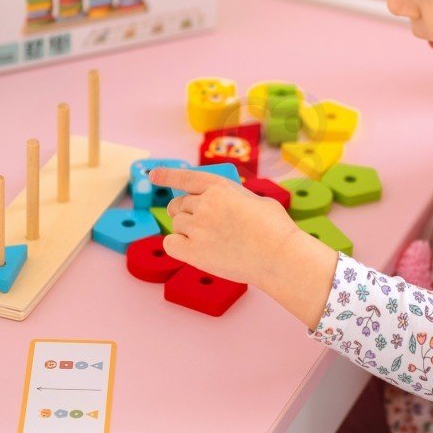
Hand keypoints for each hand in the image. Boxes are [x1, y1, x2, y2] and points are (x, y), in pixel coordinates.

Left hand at [148, 167, 302, 288]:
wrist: (280, 257)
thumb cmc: (275, 230)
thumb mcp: (256, 199)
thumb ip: (233, 197)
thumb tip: (223, 202)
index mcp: (220, 187)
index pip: (185, 177)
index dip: (166, 176)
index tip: (152, 175)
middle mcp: (205, 204)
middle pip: (178, 205)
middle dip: (185, 211)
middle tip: (200, 223)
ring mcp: (197, 228)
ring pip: (177, 224)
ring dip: (187, 230)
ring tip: (211, 240)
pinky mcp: (193, 252)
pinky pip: (171, 243)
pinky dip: (177, 245)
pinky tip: (192, 249)